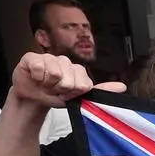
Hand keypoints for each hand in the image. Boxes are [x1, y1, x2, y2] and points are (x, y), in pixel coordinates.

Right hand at [10, 53, 124, 106]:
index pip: (83, 84)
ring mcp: (49, 58)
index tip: (67, 95)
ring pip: (54, 73)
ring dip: (48, 85)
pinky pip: (39, 67)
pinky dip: (37, 77)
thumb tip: (122, 87)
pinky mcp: (32, 57)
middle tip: (54, 90)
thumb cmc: (55, 95)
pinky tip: (36, 78)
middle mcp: (65, 62)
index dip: (73, 94)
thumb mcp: (79, 98)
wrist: (33, 97)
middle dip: (60, 90)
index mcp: (78, 71)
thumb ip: (100, 91)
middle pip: (68, 80)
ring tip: (45, 85)